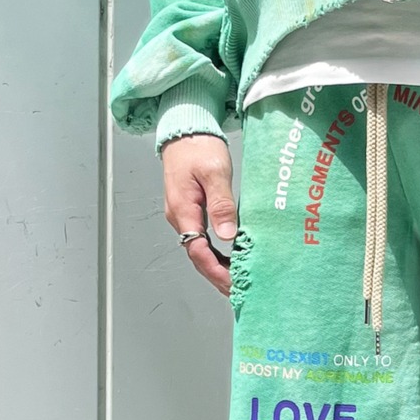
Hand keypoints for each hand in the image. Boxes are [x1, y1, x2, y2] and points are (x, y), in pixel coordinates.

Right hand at [161, 134, 238, 295]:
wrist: (185, 128)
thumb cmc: (198, 145)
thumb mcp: (215, 172)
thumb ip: (222, 204)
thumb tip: (228, 235)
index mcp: (183, 210)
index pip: (198, 251)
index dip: (217, 271)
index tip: (234, 283)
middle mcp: (180, 217)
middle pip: (198, 257)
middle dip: (218, 277)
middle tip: (239, 292)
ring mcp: (184, 216)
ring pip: (200, 251)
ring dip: (217, 269)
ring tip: (237, 283)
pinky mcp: (191, 212)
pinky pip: (202, 241)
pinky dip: (216, 255)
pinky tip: (229, 262)